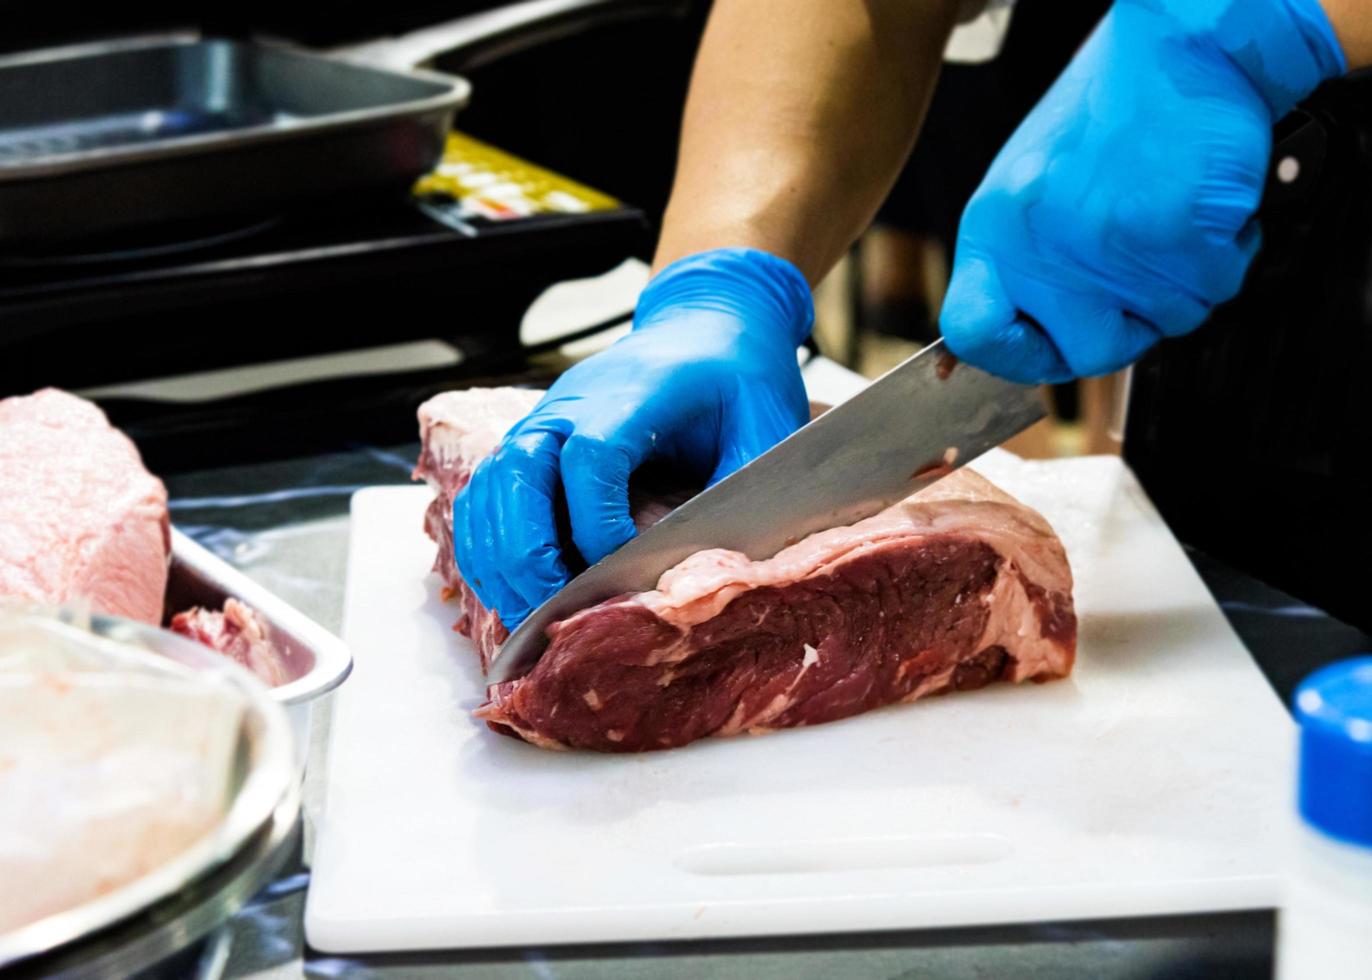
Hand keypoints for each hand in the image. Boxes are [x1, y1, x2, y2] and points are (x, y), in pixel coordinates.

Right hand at [452, 248, 812, 627]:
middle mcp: (573, 403)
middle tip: (553, 611)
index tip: (617, 567)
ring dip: (500, 554)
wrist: (706, 323)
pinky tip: (510, 588)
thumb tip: (716, 564)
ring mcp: (543, 420)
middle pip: (520, 472)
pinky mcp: (531, 441)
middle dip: (530, 551)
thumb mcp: (764, 424)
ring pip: (492, 485)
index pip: (591, 457)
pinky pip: (486, 493)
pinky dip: (487, 543)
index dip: (595, 521)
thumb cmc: (736, 375)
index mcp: (634, 394)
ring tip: (527, 613)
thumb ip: (743, 488)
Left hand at [940, 0, 1344, 383]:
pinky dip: (1225, 255)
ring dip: (1184, 283)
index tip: (1042, 346)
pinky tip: (1203, 209)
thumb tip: (1015, 336)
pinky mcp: (1176, 238)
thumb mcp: (1029, 188)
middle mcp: (1043, 248)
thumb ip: (1021, 264)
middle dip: (1128, 328)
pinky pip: (1216, 288)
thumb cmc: (1107, 114)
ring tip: (1171, 217)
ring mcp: (1109, 248)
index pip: (972, 332)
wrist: (1181, 47)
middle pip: (1087, 354)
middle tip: (1140, 277)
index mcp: (994, 232)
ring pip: (1167, 324)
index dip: (1013, 356)